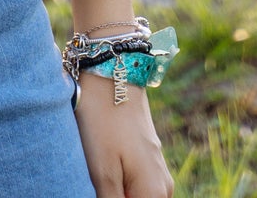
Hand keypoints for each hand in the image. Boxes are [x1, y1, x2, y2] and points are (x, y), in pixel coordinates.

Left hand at [73, 76, 172, 197]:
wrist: (113, 71)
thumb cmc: (104, 122)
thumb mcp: (101, 172)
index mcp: (155, 195)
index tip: (100, 190)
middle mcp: (163, 187)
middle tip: (94, 182)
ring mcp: (156, 171)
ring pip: (134, 196)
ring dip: (113, 192)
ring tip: (93, 177)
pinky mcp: (145, 157)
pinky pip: (133, 184)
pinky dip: (116, 185)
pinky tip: (97, 170)